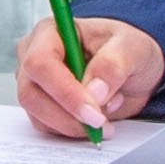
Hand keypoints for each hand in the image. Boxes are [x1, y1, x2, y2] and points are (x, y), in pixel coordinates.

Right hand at [18, 13, 162, 139]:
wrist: (133, 69)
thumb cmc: (127, 49)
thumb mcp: (132, 48)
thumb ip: (113, 65)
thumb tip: (93, 91)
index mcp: (50, 32)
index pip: (41, 63)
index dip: (64, 92)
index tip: (93, 113)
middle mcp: (33, 56)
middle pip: (31, 94)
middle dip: (68, 115)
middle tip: (100, 124)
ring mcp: (34, 84)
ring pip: (38, 115)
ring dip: (74, 125)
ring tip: (107, 112)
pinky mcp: (41, 106)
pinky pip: (48, 128)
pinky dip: (74, 130)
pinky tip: (98, 117)